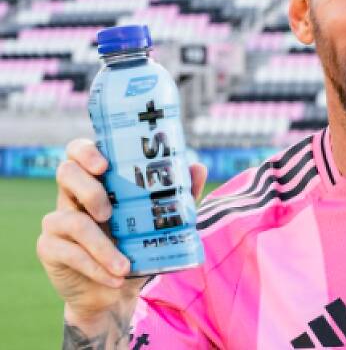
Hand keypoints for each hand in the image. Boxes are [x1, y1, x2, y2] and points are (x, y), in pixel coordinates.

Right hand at [37, 138, 206, 327]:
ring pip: (70, 220)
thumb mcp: (160, 222)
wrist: (116, 292)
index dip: (86, 151)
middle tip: (109, 212)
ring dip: (101, 246)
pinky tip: (115, 278)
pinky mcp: (50, 248)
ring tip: (124, 265)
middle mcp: (72, 195)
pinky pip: (69, 252)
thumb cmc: (137, 247)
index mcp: (96, 181)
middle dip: (89, 190)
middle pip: (66, 173)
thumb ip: (178, 195)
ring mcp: (57, 221)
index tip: (103, 165)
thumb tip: (198, 167)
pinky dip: (96, 267)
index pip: (79, 151)